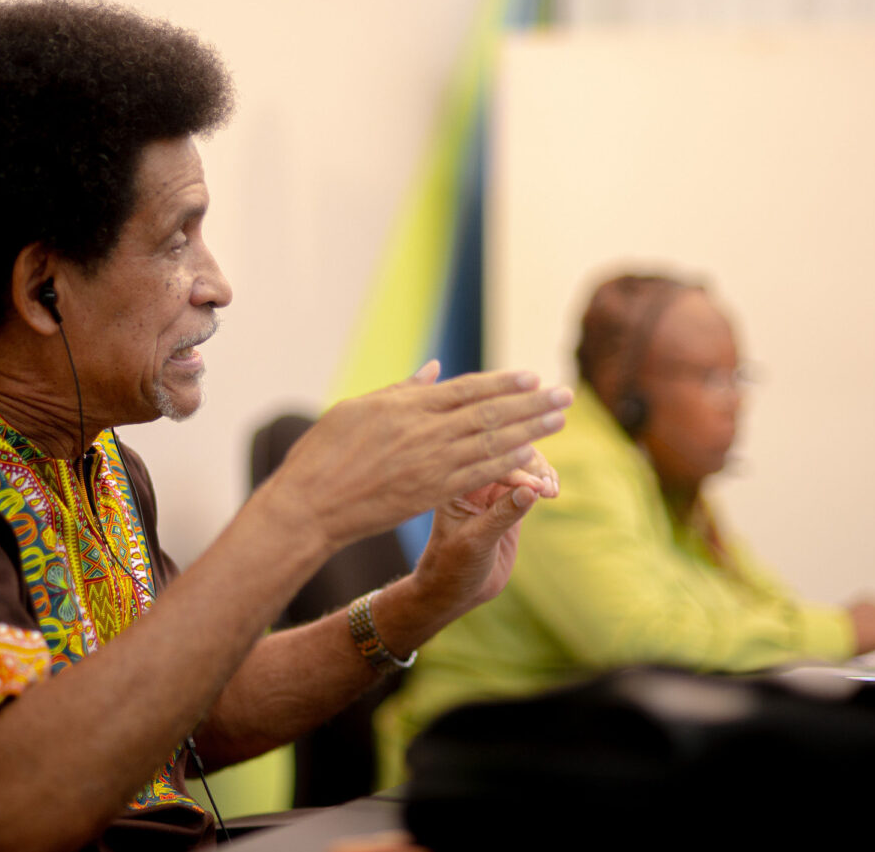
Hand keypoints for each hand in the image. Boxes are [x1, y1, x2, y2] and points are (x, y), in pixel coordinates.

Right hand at [262, 362, 570, 551]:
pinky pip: (478, 474)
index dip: (504, 383)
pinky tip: (531, 455)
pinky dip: (506, 463)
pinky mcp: (429, 492)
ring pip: (491, 443)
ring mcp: (429, 463)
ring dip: (530, 430)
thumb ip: (401, 390)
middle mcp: (424, 431)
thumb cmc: (323, 454)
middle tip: (565, 395)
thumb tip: (433, 369)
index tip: (533, 377)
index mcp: (406, 406)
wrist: (309, 504)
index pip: (467, 390)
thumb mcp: (356, 408)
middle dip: (531, 403)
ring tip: (558, 420)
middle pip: (490, 413)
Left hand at [410, 446, 560, 616]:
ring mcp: (491, 490)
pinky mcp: (508, 502)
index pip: (489, 462)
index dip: (516, 470)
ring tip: (552, 492)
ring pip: (523, 465)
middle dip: (532, 466)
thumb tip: (532, 489)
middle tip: (549, 490)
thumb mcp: (476, 541)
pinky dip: (544, 482)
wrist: (453, 589)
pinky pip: (530, 482)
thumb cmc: (453, 565)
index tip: (537, 488)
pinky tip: (552, 492)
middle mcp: (473, 481)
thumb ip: (502, 515)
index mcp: (456, 483)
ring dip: (542, 473)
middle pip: (508, 455)